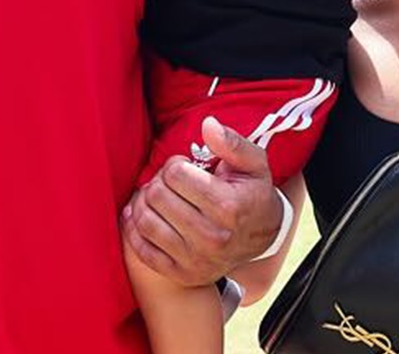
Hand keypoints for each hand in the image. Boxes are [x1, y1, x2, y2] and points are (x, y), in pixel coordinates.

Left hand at [121, 117, 282, 284]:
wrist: (263, 238)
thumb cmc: (253, 192)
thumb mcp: (254, 163)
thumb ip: (231, 142)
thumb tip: (207, 124)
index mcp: (228, 206)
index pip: (176, 175)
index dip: (174, 164)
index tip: (183, 166)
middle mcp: (212, 237)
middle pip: (158, 196)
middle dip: (158, 180)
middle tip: (169, 180)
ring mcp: (195, 259)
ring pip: (145, 222)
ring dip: (143, 202)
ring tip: (156, 195)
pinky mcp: (181, 274)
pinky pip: (142, 250)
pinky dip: (134, 229)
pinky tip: (142, 214)